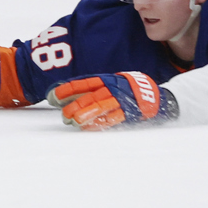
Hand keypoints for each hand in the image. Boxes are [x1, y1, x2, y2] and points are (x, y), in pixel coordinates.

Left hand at [47, 72, 176, 130]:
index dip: (67, 90)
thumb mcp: (109, 84)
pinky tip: (88, 128)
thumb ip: (91, 89)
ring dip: (85, 114)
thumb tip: (66, 97)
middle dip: (74, 105)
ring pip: (100, 106)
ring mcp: (120, 100)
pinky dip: (100, 123)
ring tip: (73, 121)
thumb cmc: (126, 90)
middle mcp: (111, 88)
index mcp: (105, 79)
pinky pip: (112, 118)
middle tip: (63, 115)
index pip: (82, 83)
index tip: (53, 97)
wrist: (154, 96)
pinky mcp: (128, 112)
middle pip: (89, 96)